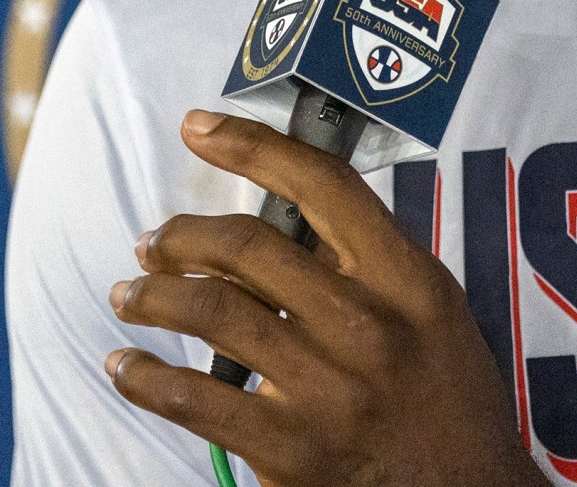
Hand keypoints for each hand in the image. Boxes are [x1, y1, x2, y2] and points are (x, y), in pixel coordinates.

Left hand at [104, 109, 543, 486]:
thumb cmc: (450, 406)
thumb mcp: (434, 318)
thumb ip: (370, 266)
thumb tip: (287, 216)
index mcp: (410, 282)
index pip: (325, 186)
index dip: (253, 145)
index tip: (199, 126)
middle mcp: (369, 327)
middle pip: (249, 245)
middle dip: (182, 234)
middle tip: (152, 241)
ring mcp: (328, 391)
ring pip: (211, 311)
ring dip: (152, 296)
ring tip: (130, 296)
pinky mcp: (291, 452)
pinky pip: (193, 400)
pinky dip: (144, 378)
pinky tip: (126, 368)